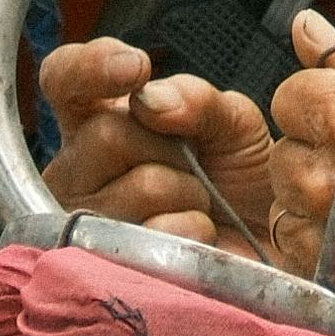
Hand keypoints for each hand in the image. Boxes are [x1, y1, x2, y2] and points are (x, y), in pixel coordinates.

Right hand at [36, 32, 315, 264]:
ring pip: (139, 186)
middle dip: (169, 146)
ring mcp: (87, 223)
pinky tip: (194, 235)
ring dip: (188, 192)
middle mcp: (78, 170)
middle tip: (193, 166)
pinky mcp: (109, 267)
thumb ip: (192, 98)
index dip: (89, 68)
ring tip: (195, 205)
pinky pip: (157, 232)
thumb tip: (148, 100)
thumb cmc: (239, 180)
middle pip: (106, 134)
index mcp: (98, 121)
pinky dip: (193, 229)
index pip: (64, 79)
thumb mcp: (229, 121)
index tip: (135, 68)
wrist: (271, 242)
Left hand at [259, 12, 334, 335]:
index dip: (320, 103)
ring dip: (316, 201)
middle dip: (318, 152)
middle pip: (284, 152)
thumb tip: (307, 26)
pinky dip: (324, 245)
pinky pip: (301, 254)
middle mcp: (332, 182)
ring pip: (286, 205)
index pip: (290, 95)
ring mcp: (334, 238)